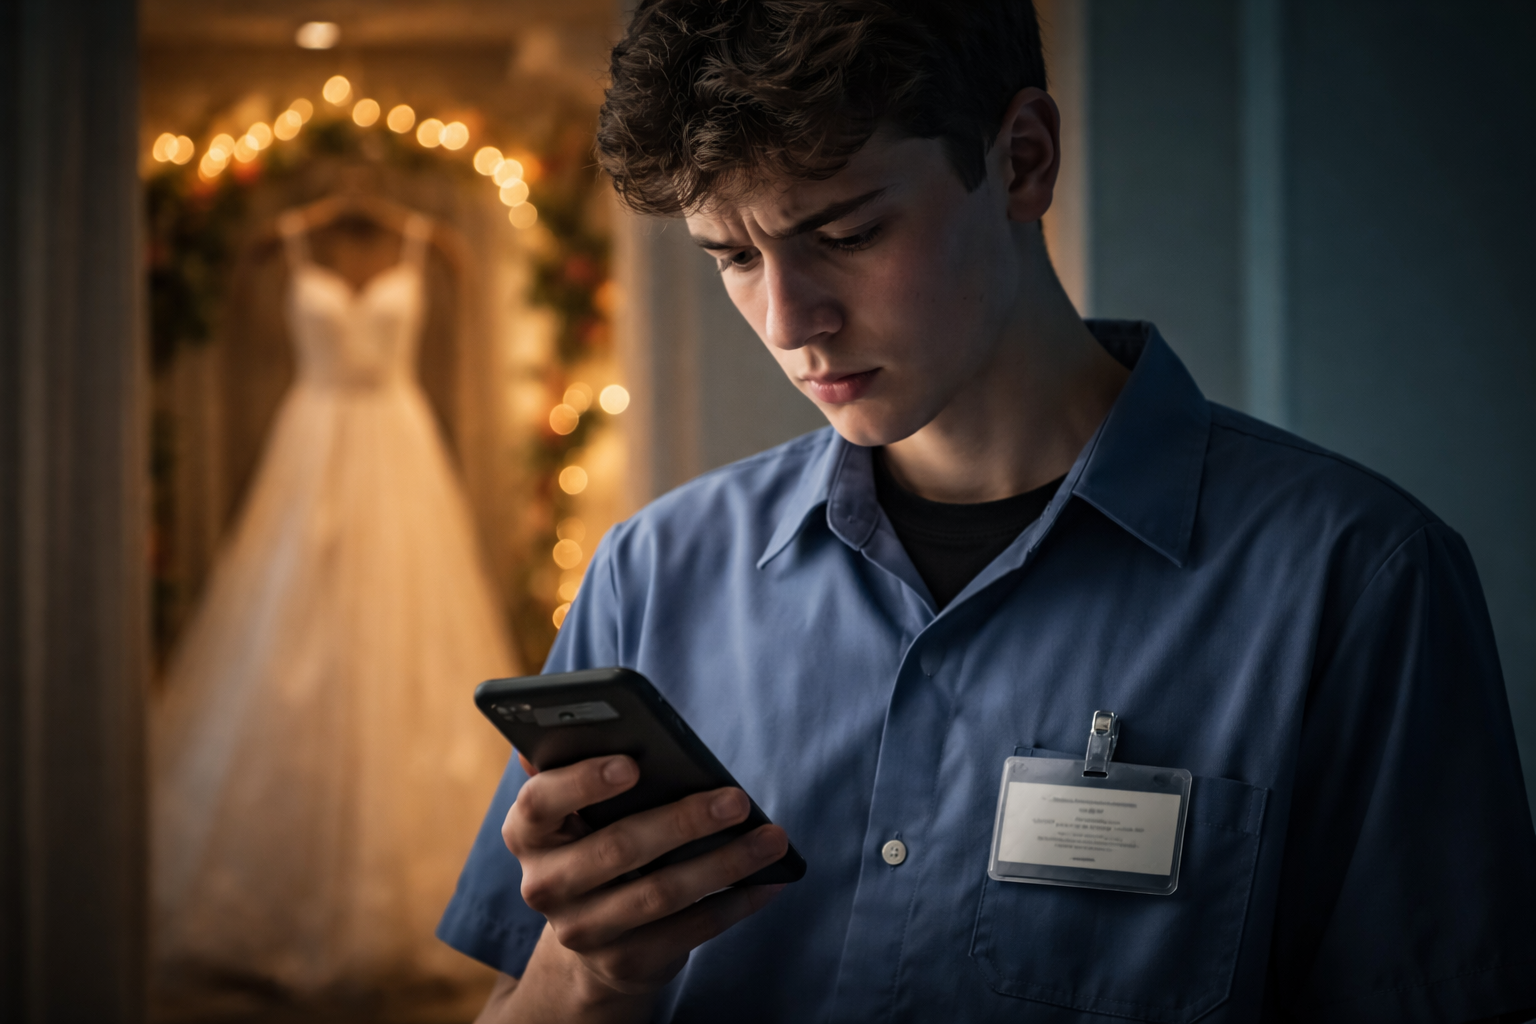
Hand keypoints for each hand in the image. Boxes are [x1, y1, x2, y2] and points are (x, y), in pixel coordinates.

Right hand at [498, 753, 788, 1018]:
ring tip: (772, 838)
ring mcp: (581, 930)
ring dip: (725, 863)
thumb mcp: (580, 806)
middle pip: (616, 848)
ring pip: (660, 893)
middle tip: (738, 799)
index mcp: (526, 831)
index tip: (633, 764)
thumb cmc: (596, 838)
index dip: (583, 782)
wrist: (594, 932)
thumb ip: (582, 764)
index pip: (540, 801)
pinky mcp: (623, 963)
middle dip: (684, 821)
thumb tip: (595, 723)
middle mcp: (543, 885)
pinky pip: (688, 931)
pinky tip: (769, 881)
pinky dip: (734, 904)